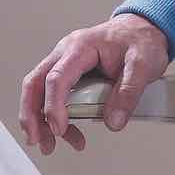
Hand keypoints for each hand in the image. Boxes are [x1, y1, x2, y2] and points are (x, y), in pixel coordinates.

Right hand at [19, 12, 170, 154]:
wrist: (143, 29)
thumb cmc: (140, 40)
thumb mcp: (143, 64)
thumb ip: (128, 92)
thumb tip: (113, 121)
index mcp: (80, 47)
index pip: (57, 78)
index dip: (54, 105)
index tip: (59, 128)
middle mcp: (66, 54)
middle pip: (35, 84)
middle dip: (32, 114)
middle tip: (36, 140)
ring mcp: (65, 63)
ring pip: (39, 92)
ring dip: (40, 120)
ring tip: (51, 145)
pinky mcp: (70, 74)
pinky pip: (53, 96)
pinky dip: (54, 116)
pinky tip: (66, 133)